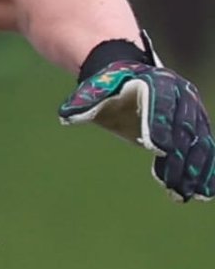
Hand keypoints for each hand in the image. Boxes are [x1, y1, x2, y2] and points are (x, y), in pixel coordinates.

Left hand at [59, 37, 214, 201]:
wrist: (131, 75)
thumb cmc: (111, 87)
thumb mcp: (96, 90)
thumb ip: (84, 102)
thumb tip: (67, 115)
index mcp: (156, 83)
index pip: (160, 106)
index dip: (160, 127)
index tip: (158, 149)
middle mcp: (181, 94)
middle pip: (183, 127)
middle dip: (180, 156)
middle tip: (174, 183)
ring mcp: (192, 109)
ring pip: (198, 141)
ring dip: (195, 169)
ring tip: (189, 194)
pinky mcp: (198, 124)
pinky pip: (204, 147)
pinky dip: (204, 169)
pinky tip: (203, 190)